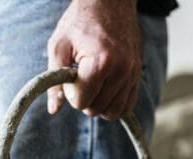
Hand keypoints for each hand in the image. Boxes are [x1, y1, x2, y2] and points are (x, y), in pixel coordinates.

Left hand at [46, 0, 141, 119]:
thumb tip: (54, 110)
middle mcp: (121, 70)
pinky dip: (113, 104)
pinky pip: (127, 106)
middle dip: (84, 99)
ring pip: (112, 112)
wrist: (110, 2)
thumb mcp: (59, 45)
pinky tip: (104, 89)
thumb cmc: (80, 21)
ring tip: (92, 83)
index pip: (81, 102)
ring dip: (98, 104)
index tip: (71, 74)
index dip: (70, 93)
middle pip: (96, 109)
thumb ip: (54, 80)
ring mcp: (133, 74)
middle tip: (80, 77)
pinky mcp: (138, 75)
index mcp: (100, 62)